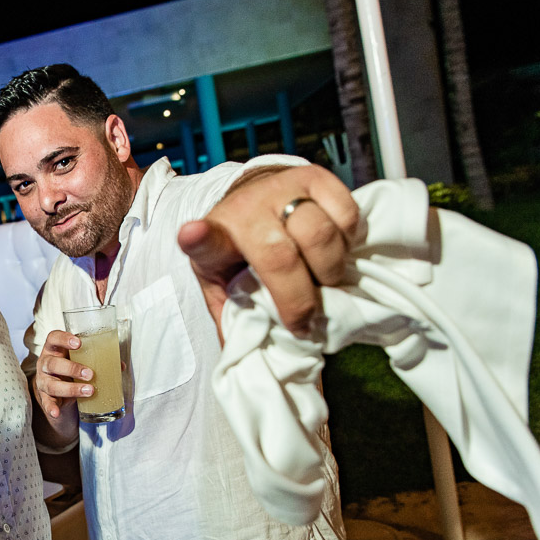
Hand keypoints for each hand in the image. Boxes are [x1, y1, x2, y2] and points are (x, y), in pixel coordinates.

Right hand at [33, 329, 94, 420]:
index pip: (53, 338)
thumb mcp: (80, 360)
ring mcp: (43, 381)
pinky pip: (46, 403)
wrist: (56, 389)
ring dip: (71, 389)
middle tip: (90, 374)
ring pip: (52, 385)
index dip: (64, 339)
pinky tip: (56, 412)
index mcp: (54, 349)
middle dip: (72, 368)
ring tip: (89, 391)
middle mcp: (45, 363)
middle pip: (53, 363)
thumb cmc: (70, 368)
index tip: (78, 343)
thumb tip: (120, 365)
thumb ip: (97, 359)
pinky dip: (51, 408)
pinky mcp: (44, 397)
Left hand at [177, 164, 358, 334]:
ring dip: (330, 270)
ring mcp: (281, 189)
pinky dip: (348, 240)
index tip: (191, 234)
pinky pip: (346, 214)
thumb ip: (233, 319)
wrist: (255, 199)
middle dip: (299, 299)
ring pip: (319, 234)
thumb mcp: (225, 286)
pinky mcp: (315, 177)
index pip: (203, 239)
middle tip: (306, 322)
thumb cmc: (240, 253)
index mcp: (216, 240)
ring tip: (325, 283)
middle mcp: (246, 209)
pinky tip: (335, 250)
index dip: (197, 237)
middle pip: (280, 256)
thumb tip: (243, 363)